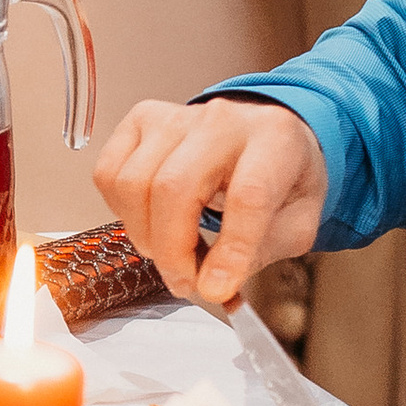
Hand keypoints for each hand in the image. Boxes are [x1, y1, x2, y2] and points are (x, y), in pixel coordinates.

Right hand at [92, 96, 326, 309]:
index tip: (216, 289)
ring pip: (133, 182)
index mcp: (275, 139)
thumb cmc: (279, 178)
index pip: (247, 195)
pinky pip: (109, 173)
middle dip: (172, 250)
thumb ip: (259, 254)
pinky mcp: (142, 121)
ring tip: (170, 252)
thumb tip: (213, 285)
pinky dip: (121, 211)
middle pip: (175, 186)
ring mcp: (176, 117)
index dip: (230, 249)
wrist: (262, 138)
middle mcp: (222, 120)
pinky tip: (149, 220)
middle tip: (185, 282)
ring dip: (144, 235)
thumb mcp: (297, 222)